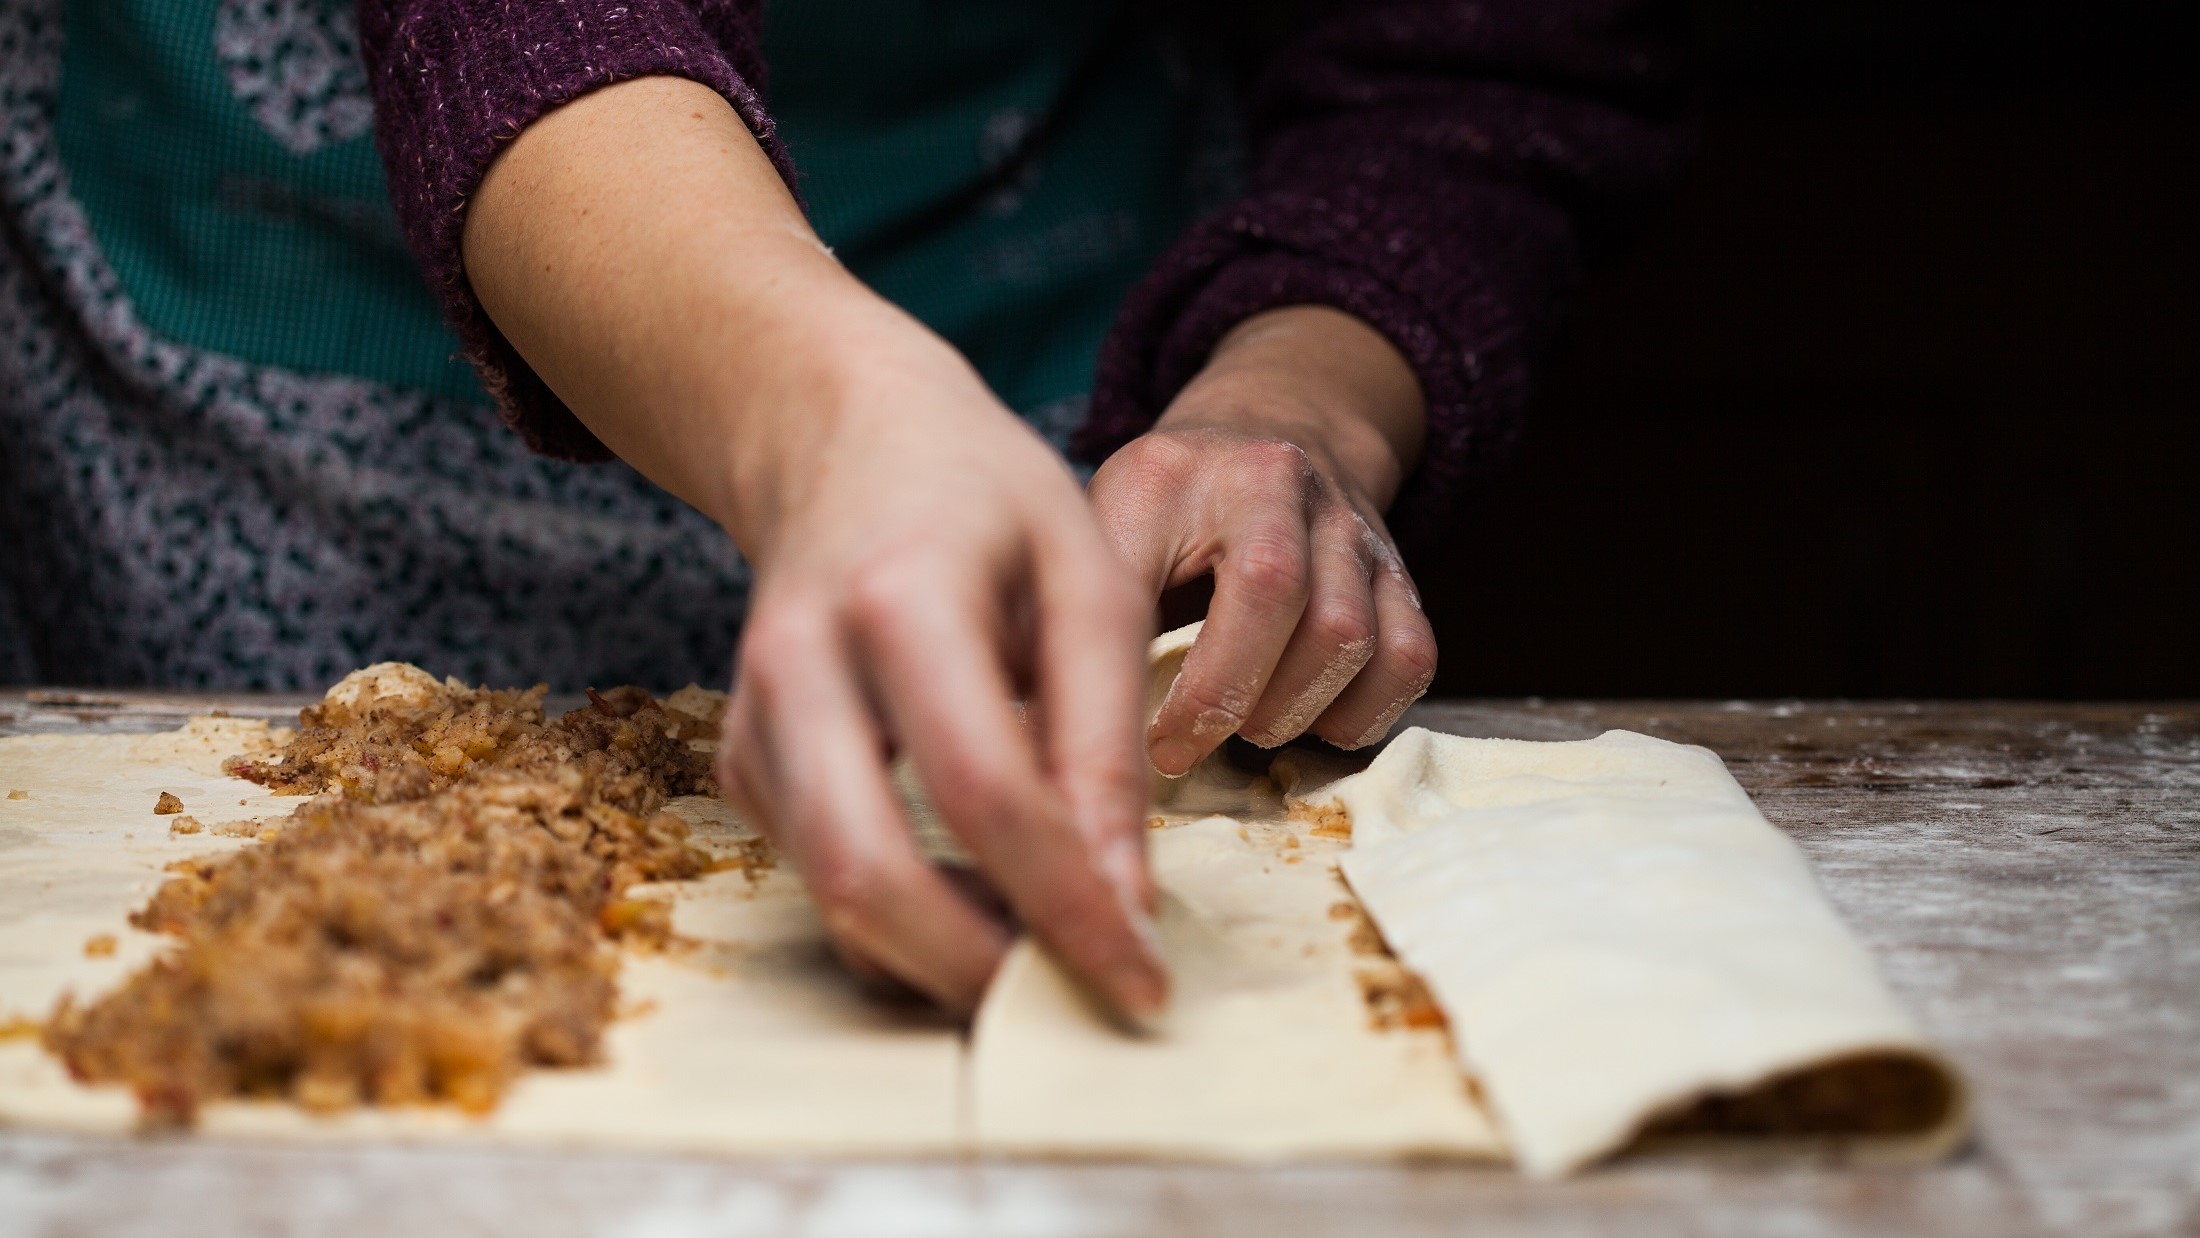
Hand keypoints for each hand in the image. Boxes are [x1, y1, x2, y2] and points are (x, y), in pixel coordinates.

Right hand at [464, 77, 1162, 1017]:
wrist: (841, 439)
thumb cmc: (986, 501)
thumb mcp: (1087, 575)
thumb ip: (1106, 734)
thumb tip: (1121, 901)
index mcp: (900, 598)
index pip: (987, 793)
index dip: (1069, 906)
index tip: (1142, 979)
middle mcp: (800, 664)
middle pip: (867, 872)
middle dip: (975, 971)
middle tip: (1075, 1002)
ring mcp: (753, 718)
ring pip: (829, 895)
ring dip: (938, 961)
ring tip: (1045, 962)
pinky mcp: (742, 759)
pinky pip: (817, 875)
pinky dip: (900, 921)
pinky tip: (981, 903)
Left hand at [1087, 307, 1437, 774]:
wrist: (1273, 426)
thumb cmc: (1163, 506)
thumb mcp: (1099, 525)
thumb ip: (1065, 607)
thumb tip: (1028, 733)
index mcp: (1178, 473)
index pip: (1166, 577)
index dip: (1180, 686)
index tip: (1143, 746)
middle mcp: (1278, 483)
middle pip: (1284, 601)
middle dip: (1231, 699)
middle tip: (1186, 745)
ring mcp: (1351, 525)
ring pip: (1351, 636)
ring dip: (1294, 710)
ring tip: (1247, 728)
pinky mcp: (1400, 570)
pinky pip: (1409, 658)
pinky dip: (1363, 713)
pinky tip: (1312, 721)